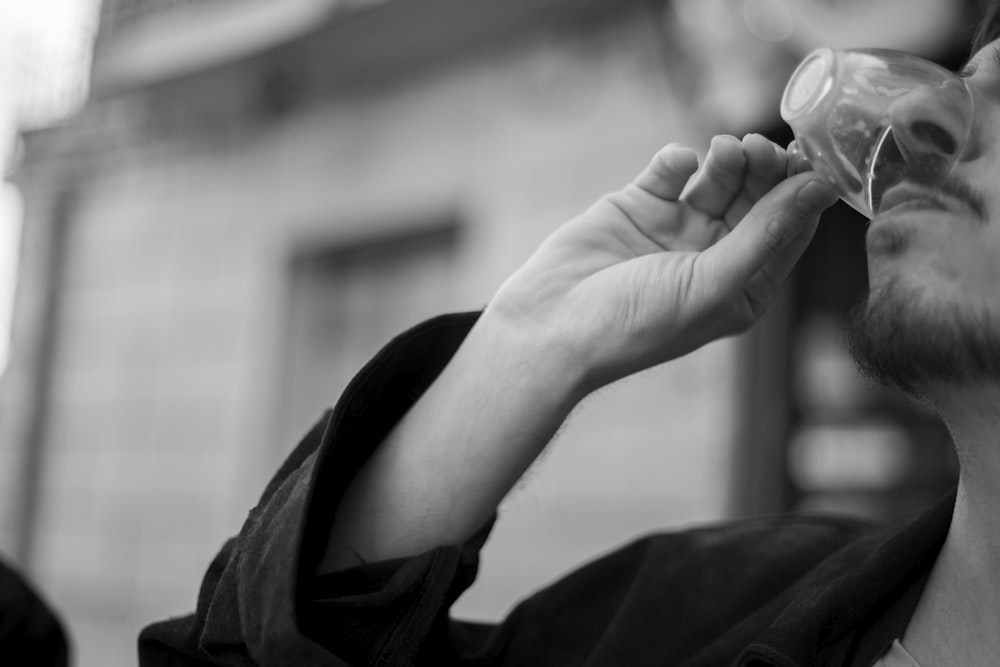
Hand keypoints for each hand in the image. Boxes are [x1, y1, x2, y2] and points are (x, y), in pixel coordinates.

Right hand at [489, 134, 837, 391]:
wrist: (550, 326)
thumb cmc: (635, 323)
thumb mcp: (712, 283)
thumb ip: (766, 233)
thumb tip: (822, 188)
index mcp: (741, 287)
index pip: (788, 232)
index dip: (801, 195)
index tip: (809, 160)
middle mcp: (712, 257)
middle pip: (756, 199)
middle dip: (765, 171)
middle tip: (762, 147)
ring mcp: (674, 230)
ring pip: (717, 180)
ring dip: (728, 160)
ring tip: (725, 150)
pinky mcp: (637, 207)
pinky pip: (669, 172)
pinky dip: (677, 162)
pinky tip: (675, 165)